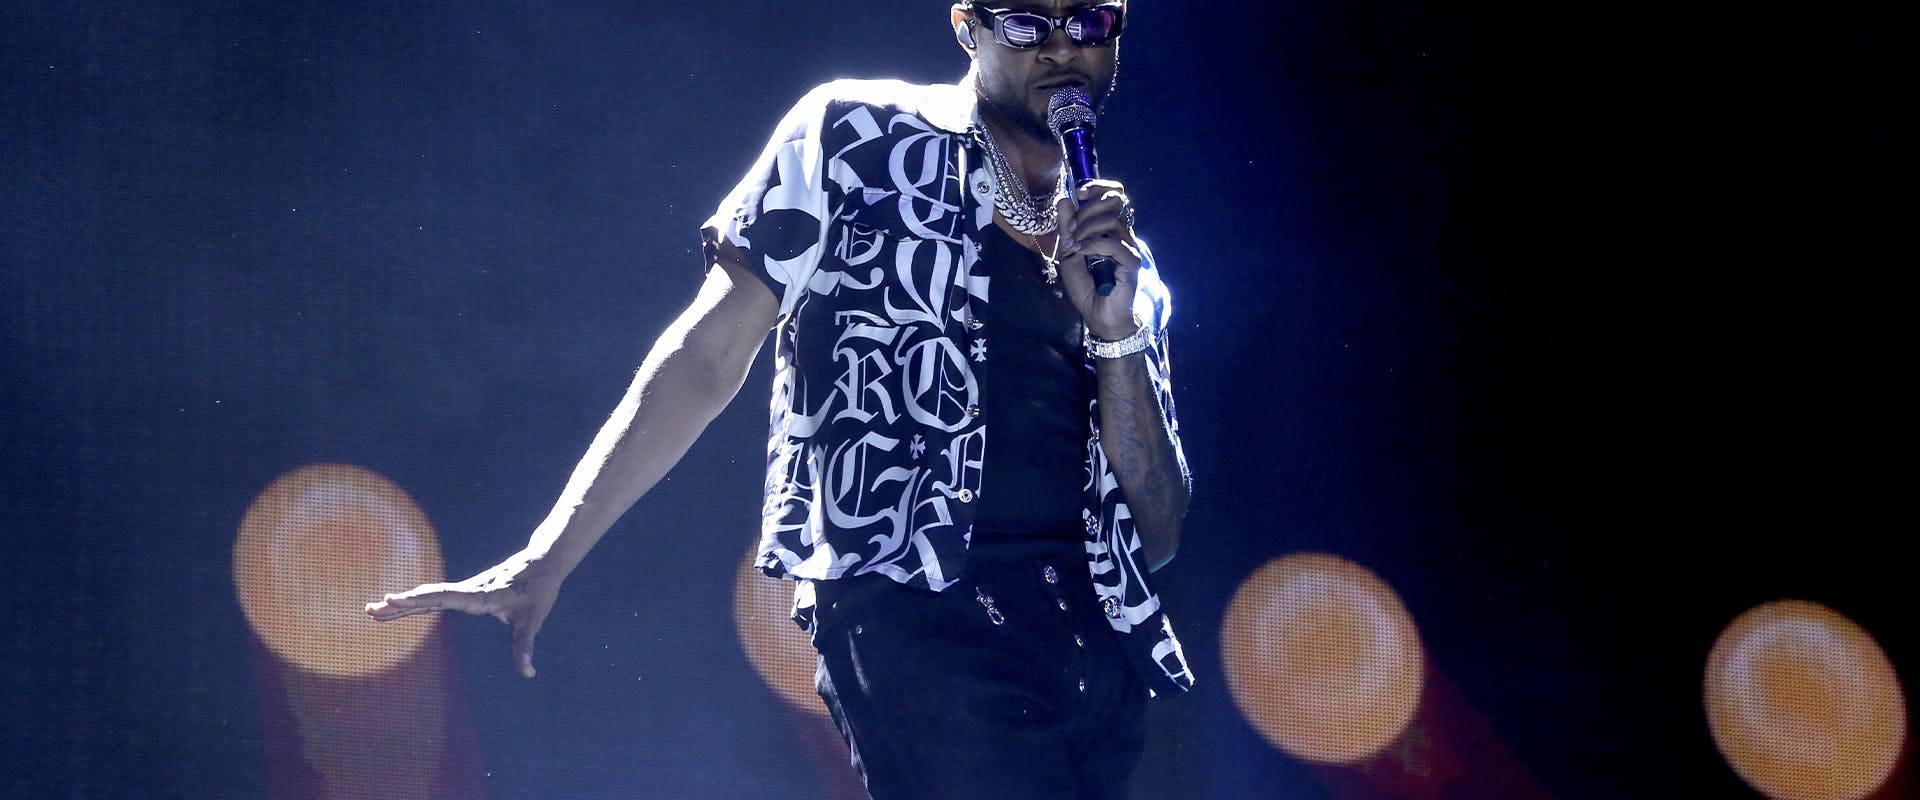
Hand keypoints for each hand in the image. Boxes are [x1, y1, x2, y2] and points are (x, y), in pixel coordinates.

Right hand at [365, 548, 562, 677]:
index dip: (418, 599)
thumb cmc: (539, 589)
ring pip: (429, 597)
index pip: (444, 597)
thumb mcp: (533, 619)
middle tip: (369, 609)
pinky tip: (400, 608)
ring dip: (402, 605)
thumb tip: (528, 671)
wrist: (544, 562)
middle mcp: (470, 590)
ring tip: (372, 611)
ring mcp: (467, 590)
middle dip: (399, 605)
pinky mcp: (468, 592)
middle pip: (429, 597)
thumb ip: (524, 644)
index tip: (393, 598)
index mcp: (482, 595)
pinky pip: (437, 598)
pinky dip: (417, 603)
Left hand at [1053, 179, 1142, 338]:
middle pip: (1115, 201)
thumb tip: (1065, 199)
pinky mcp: (1132, 262)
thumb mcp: (1068, 254)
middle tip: (1071, 229)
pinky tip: (1081, 252)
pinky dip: (1093, 244)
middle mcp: (1123, 234)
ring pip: (1112, 220)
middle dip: (1088, 208)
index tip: (1079, 193)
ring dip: (1087, 229)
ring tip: (1074, 246)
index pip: (1115, 194)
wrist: (1098, 315)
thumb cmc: (1086, 287)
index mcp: (1110, 228)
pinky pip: (1114, 244)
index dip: (1099, 187)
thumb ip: (1067, 228)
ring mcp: (1129, 247)